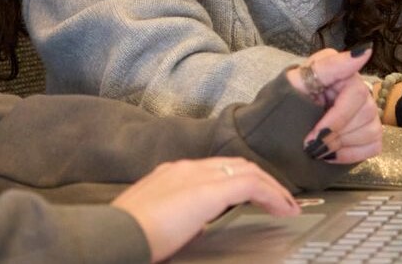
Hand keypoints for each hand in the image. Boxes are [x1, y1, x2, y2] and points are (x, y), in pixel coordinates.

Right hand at [112, 157, 298, 261]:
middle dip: (262, 181)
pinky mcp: (207, 191)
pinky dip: (271, 195)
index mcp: (171, 174)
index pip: (215, 169)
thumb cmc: (127, 235)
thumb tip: (194, 228)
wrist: (113, 235)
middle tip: (281, 200)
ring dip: (272, 188)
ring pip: (247, 171)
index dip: (241, 180)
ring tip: (288, 206)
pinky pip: (251, 186)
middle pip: (236, 165)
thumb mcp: (156, 223)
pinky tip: (282, 209)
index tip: (257, 197)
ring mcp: (196, 176)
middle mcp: (186, 168)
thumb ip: (177, 219)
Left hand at [287, 48, 381, 164]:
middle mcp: (359, 89)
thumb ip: (329, 66)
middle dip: (334, 134)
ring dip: (341, 145)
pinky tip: (331, 154)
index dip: (337, 118)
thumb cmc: (285, 102)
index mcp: (343, 73)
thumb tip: (365, 50)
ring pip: (371, 130)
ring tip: (318, 148)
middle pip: (365, 113)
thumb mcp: (296, 82)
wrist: (279, 128)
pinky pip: (373, 146)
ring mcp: (367, 112)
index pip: (357, 93)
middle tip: (310, 144)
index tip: (315, 136)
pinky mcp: (368, 133)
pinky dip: (350, 154)